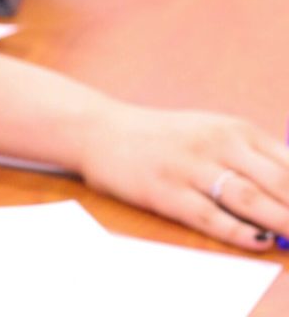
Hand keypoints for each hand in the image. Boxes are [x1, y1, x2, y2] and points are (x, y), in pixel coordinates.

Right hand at [79, 102, 288, 250]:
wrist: (101, 130)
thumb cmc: (166, 138)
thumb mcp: (213, 133)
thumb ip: (255, 160)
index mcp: (234, 129)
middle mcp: (215, 143)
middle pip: (279, 183)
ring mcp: (190, 167)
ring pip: (249, 199)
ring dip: (283, 223)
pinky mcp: (166, 191)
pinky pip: (210, 217)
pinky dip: (240, 233)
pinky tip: (260, 242)